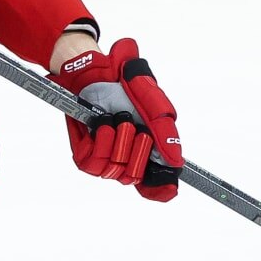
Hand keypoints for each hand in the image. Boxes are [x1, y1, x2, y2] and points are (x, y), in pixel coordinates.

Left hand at [49, 37, 181, 200]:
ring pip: (117, 169)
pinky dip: (103, 139)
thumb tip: (175, 161)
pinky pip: (96, 161)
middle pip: (136, 177)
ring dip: (120, 140)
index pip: (155, 185)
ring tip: (116, 120)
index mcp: (147, 150)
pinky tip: (102, 124)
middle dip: (138, 150)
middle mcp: (126, 158)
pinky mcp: (85, 155)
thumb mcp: (153, 102)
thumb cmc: (124, 85)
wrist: (95, 71)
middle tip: (136, 127)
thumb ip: (166, 131)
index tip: (167, 188)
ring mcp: (105, 157)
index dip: (161, 189)